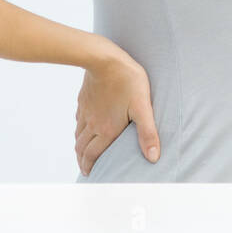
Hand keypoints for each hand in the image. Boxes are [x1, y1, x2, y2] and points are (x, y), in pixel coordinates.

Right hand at [75, 47, 160, 176]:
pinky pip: (78, 119)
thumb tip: (153, 157)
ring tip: (83, 152)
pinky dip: (79, 129)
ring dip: (79, 147)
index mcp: (106, 129)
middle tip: (86, 168)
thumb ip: (148, 133)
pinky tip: (84, 126)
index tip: (89, 174)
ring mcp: (86, 111)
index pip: (93, 155)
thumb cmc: (127, 80)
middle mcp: (92, 123)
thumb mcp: (143, 106)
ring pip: (78, 134)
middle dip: (83, 160)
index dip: (90, 167)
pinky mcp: (83, 99)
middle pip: (82, 147)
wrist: (104, 58)